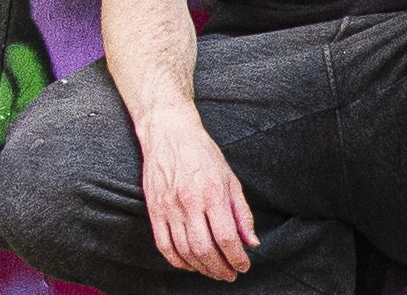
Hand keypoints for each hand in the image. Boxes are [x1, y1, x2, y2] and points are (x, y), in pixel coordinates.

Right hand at [139, 110, 258, 280]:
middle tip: (230, 274)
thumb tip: (252, 242)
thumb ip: (242, 213)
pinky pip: (164, 245)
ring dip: (202, 268)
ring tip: (213, 271)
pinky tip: (189, 264)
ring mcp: (168, 207)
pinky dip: (177, 261)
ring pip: (185, 251)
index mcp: (212, 193)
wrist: (168, 131)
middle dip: (221, 269)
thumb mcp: (230, 178)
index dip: (237, 258)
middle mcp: (189, 202)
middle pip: (205, 249)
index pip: (226, 237)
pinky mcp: (154, 209)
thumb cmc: (202, 153)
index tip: (243, 266)